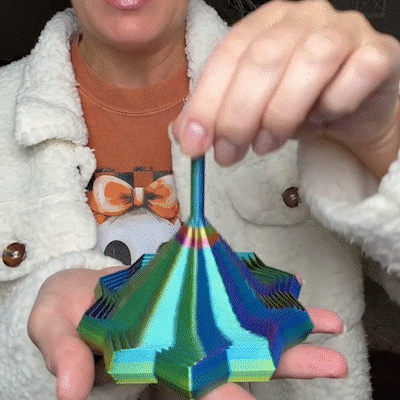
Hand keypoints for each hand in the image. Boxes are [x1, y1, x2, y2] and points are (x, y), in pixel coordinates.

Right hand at [28, 268, 346, 399]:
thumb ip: (66, 354)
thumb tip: (68, 391)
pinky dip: (262, 291)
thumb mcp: (53, 327)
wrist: (77, 283)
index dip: (223, 393)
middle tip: (334, 364)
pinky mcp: (194, 287)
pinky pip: (232, 290)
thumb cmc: (64, 308)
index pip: (194, 381)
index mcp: (152, 358)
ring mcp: (192, 314)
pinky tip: (292, 291)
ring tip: (332, 325)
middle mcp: (182, 341)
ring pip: (246, 324)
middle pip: (239, 356)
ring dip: (289, 327)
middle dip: (285, 362)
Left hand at [174, 0, 399, 177]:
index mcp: (265, 24)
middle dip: (239, 115)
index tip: (193, 145)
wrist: (350, 109)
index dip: (206, 103)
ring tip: (268, 144)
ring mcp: (344, 30)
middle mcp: (303, 18)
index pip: (227, 56)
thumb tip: (185, 137)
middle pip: (263, 59)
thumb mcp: (250, 110)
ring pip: (309, 62)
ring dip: (281, 113)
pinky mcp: (379, 53)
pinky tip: (322, 119)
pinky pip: (356, 75)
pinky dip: (333, 105)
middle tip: (229, 154)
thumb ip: (217, 116)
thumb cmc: (297, 105)